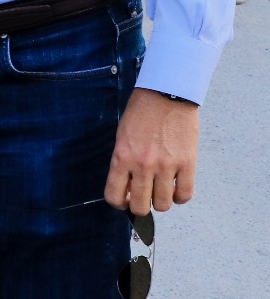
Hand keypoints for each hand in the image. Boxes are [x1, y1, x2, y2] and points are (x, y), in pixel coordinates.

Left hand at [103, 88, 198, 214]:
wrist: (166, 95)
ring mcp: (166, 167)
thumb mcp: (122, 136)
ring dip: (161, 201)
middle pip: (141, 207)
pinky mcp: (187, 164)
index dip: (119, 203)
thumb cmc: (141, 113)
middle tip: (143, 197)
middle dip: (140, 206)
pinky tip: (176, 187)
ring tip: (161, 189)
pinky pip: (185, 195)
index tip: (124, 199)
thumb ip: (123, 163)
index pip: (114, 196)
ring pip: (163, 205)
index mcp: (122, 158)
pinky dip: (180, 196)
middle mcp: (143, 166)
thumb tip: (128, 188)